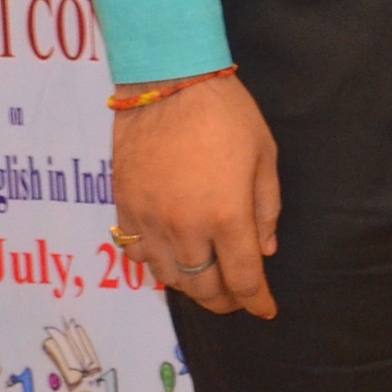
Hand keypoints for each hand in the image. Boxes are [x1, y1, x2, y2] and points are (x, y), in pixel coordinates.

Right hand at [107, 75, 280, 317]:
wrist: (168, 81)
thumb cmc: (224, 113)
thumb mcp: (264, 157)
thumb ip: (266, 208)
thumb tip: (265, 249)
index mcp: (227, 216)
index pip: (243, 279)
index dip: (256, 301)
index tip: (265, 310)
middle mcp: (186, 227)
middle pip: (204, 288)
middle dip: (225, 301)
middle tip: (237, 297)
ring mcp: (150, 220)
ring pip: (169, 278)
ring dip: (191, 287)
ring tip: (206, 280)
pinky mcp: (125, 207)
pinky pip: (136, 253)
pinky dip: (156, 264)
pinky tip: (170, 256)